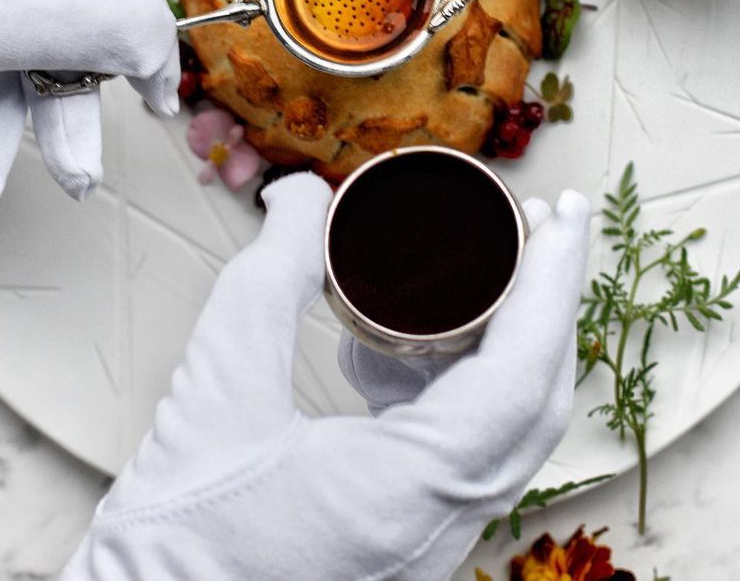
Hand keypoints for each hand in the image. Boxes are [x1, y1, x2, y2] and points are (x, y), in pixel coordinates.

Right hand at [60, 173, 590, 580]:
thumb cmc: (176, 537)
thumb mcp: (217, 386)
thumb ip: (267, 277)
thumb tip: (300, 198)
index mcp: (413, 490)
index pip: (523, 373)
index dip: (553, 282)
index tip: (563, 213)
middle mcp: (445, 525)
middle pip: (535, 398)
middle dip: (543, 299)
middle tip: (534, 225)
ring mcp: (433, 541)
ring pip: (507, 427)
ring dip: (504, 340)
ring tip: (472, 274)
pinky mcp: (411, 541)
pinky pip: (467, 452)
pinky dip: (457, 384)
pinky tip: (395, 356)